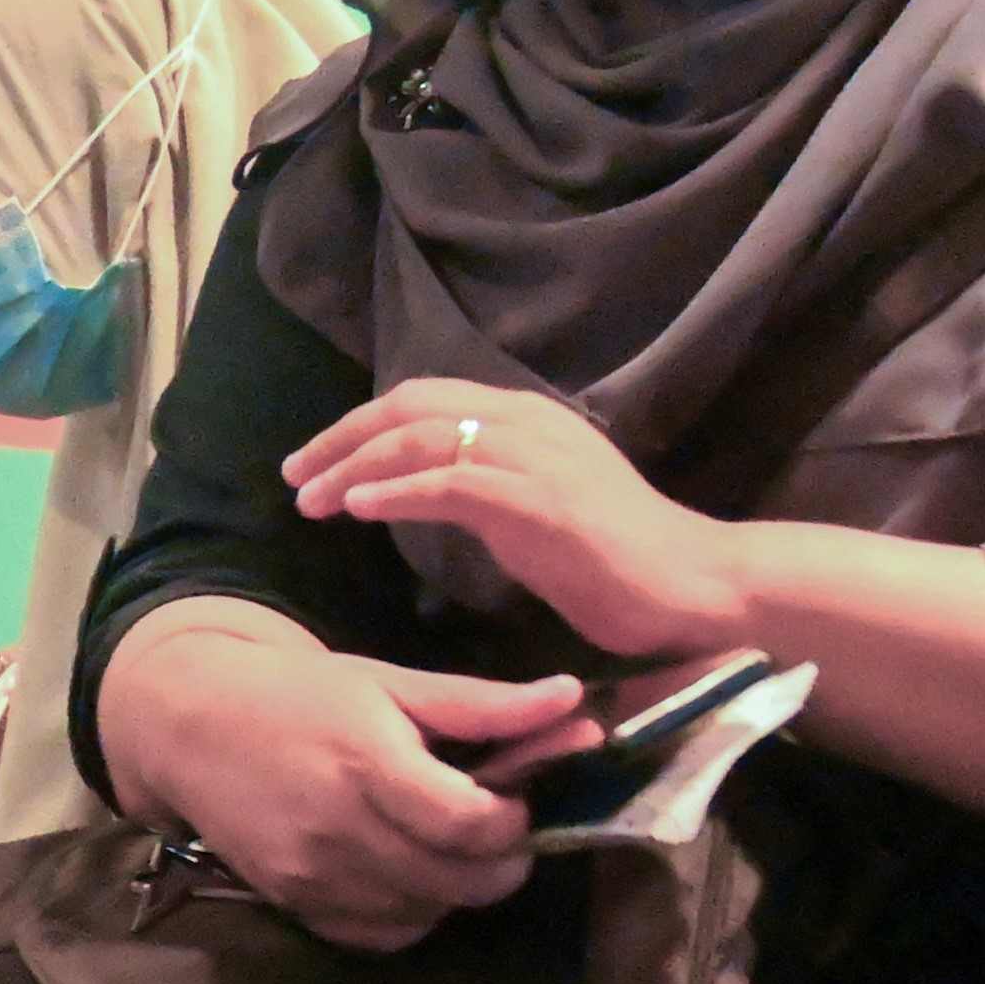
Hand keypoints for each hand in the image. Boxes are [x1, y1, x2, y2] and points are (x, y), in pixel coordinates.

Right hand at [98, 610, 596, 951]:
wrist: (192, 728)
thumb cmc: (300, 695)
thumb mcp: (392, 683)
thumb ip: (485, 705)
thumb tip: (577, 703)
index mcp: (368, 765)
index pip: (472, 825)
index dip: (514, 818)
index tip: (513, 794)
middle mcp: (340, 833)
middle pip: (463, 880)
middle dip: (500, 857)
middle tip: (490, 822)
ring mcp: (316, 879)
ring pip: (431, 911)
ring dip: (458, 883)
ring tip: (444, 841)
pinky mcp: (298, 907)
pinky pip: (386, 934)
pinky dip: (414, 910)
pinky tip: (405, 869)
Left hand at [286, 382, 749, 664]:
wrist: (690, 582)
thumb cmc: (611, 558)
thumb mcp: (530, 506)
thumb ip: (480, 488)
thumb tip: (420, 490)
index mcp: (526, 417)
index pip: (424, 400)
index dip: (360, 426)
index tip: (314, 461)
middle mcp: (527, 421)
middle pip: (410, 408)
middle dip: (341, 439)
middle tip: (294, 476)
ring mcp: (535, 456)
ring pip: (421, 439)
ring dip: (355, 468)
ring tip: (312, 499)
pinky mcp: (539, 500)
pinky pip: (451, 483)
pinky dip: (397, 492)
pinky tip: (358, 508)